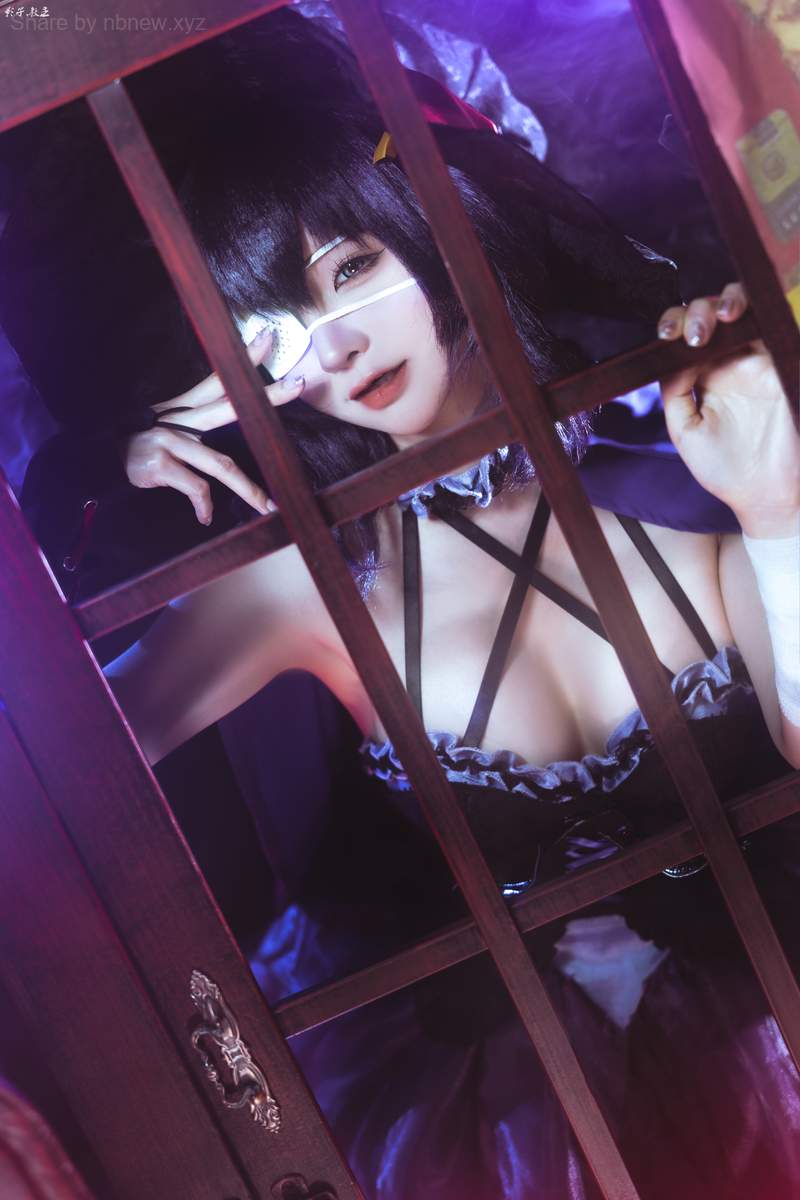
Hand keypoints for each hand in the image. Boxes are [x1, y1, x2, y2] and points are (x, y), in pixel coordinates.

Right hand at [124, 330, 304, 524]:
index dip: (243, 360)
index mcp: (183, 408)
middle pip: (230, 405)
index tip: (268, 337)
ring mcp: (169, 440)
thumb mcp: (164, 432)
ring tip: (267, 505)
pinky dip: (204, 506)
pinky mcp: (160, 464)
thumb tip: (226, 452)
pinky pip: (196, 488)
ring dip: (248, 488)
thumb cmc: (136, 451)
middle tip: (297, 386)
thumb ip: (194, 432)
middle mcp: (179, 419)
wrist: (97, 465)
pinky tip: (205, 517)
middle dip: (266, 396)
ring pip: (220, 464)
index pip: (218, 380)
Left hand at [657, 282, 799, 536]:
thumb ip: (674, 393)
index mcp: (704, 375)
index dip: (675, 324)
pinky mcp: (783, 365)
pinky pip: (774, 328)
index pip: (686, 335)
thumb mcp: (685, 432)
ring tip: (722, 316)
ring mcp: (760, 360)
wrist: (767, 495)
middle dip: (700, 310)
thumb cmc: (724, 469)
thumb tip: (672, 357)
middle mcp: (732, 362)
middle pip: (714, 313)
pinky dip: (760, 316)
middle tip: (697, 334)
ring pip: (747, 310)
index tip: (666, 335)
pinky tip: (742, 321)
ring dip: (731, 300)